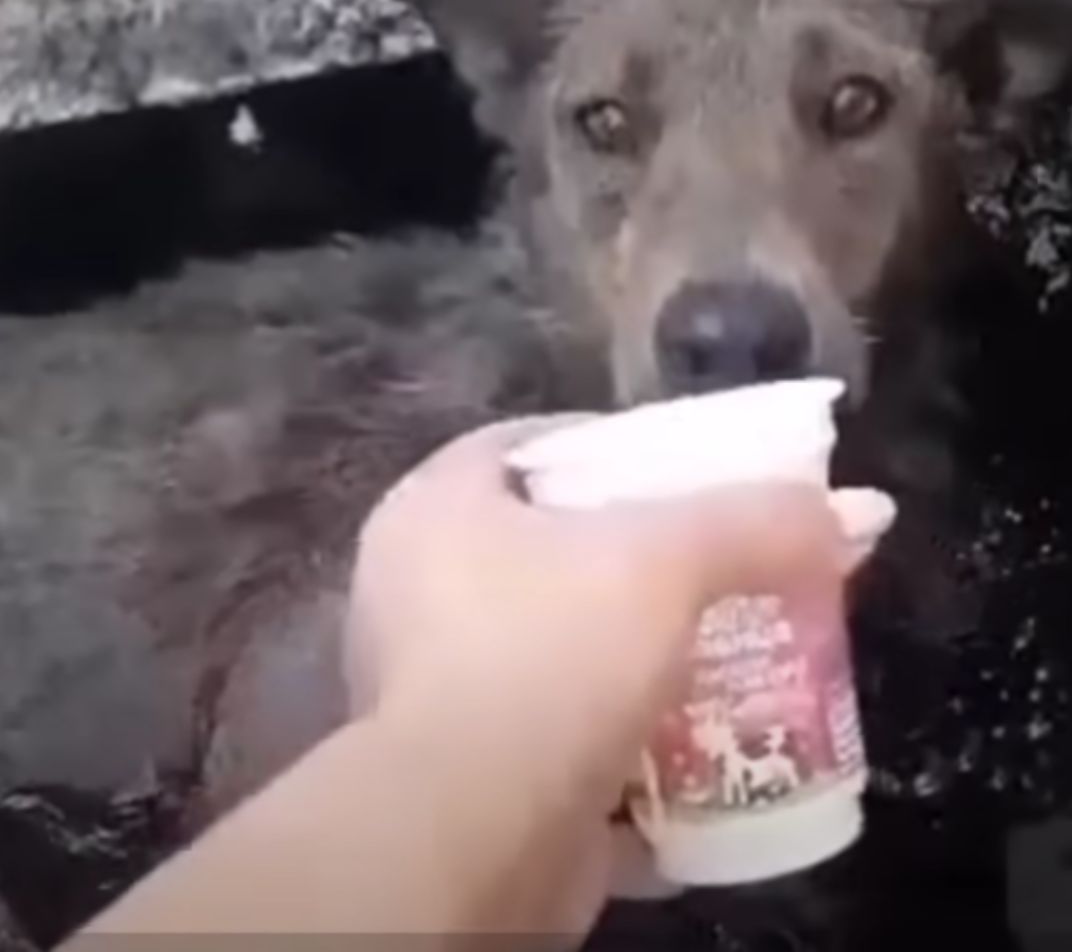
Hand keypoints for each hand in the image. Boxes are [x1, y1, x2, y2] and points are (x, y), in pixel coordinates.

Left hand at [344, 414, 894, 935]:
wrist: (471, 837)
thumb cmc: (548, 653)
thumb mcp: (665, 561)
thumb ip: (759, 524)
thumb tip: (863, 510)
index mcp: (435, 507)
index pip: (535, 445)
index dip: (621, 448)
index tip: (697, 471)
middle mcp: (419, 589)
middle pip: (561, 551)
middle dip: (654, 566)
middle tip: (735, 568)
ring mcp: (440, 687)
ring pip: (569, 653)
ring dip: (652, 666)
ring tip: (738, 658)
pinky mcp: (470, 776)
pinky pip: (568, 741)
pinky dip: (633, 751)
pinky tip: (707, 753)